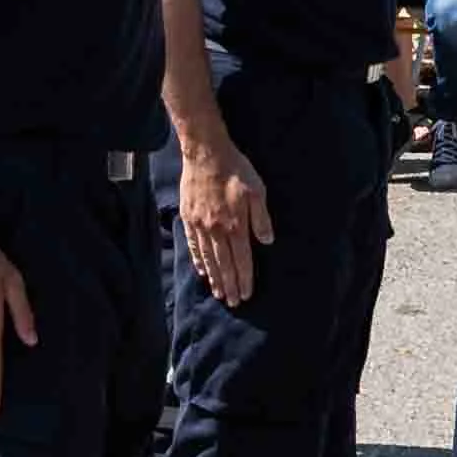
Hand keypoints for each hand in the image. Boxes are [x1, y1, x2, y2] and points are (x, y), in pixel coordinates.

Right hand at [178, 136, 273, 306]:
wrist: (205, 153)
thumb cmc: (236, 169)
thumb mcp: (257, 190)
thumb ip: (261, 218)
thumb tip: (267, 241)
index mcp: (235, 224)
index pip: (241, 259)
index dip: (244, 278)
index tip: (247, 294)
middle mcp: (216, 229)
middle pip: (224, 264)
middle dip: (230, 285)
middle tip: (234, 302)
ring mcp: (200, 225)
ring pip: (208, 258)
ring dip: (215, 278)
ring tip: (219, 293)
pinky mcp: (188, 218)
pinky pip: (194, 246)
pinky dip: (198, 261)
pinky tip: (202, 271)